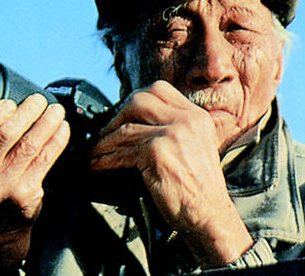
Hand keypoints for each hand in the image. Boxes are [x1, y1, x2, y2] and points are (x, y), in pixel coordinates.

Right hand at [0, 93, 69, 264]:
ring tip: (55, 110)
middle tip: (38, 100)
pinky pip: (44, 160)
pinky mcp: (24, 194)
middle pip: (5, 137)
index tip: (9, 102)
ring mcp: (1, 187)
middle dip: (26, 112)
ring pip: (29, 146)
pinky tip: (62, 128)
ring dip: (46, 123)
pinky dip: (56, 140)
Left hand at [90, 81, 251, 266]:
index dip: (134, 101)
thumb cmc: (199, 189)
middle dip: (116, 116)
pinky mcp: (158, 152)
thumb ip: (174, 129)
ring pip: (125, 128)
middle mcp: (187, 120)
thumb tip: (136, 121)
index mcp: (196, 116)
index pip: (159, 90)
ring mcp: (172, 134)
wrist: (209, 214)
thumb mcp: (195, 147)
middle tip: (105, 134)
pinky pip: (122, 151)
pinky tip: (98, 165)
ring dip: (104, 142)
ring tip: (95, 153)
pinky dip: (105, 159)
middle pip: (139, 100)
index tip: (122, 117)